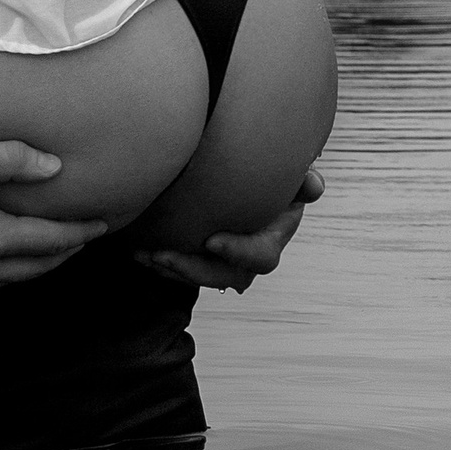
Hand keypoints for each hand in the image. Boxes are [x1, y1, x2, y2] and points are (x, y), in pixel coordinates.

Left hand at [137, 167, 324, 294]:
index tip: (211, 240)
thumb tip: (314, 185)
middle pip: (224, 276)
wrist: (237, 176)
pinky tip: (137, 250)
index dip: (239, 252)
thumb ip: (300, 179)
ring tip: (144, 254)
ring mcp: (222, 263)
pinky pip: (178, 271)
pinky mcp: (198, 259)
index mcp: (271, 237)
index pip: (261, 257)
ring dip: (170, 269)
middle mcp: (247, 258)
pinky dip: (158, 263)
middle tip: (163, 254)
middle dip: (192, 269)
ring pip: (197, 277)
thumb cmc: (264, 172)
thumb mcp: (285, 173)